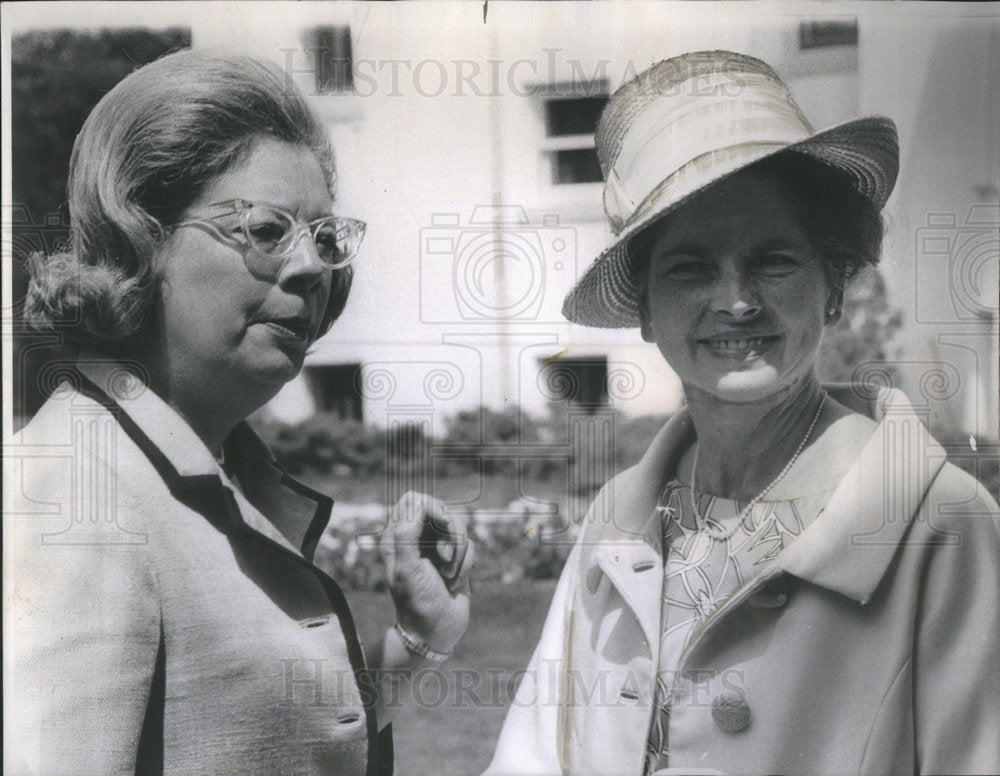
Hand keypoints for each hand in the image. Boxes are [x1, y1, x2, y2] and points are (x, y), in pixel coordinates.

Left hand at [380, 491, 473, 654]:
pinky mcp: (456, 558)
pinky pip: (470, 545)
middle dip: (450, 530)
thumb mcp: (405, 569)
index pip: (413, 499)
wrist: (435, 632)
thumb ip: (405, 534)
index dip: (431, 506)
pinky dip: (466, 563)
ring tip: (449, 574)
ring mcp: (437, 547)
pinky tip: (455, 581)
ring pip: (459, 526)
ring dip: (459, 551)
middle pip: (441, 508)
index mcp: (397, 536)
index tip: (442, 524)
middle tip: (446, 554)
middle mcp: (417, 538)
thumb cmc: (416, 603)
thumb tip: (418, 506)